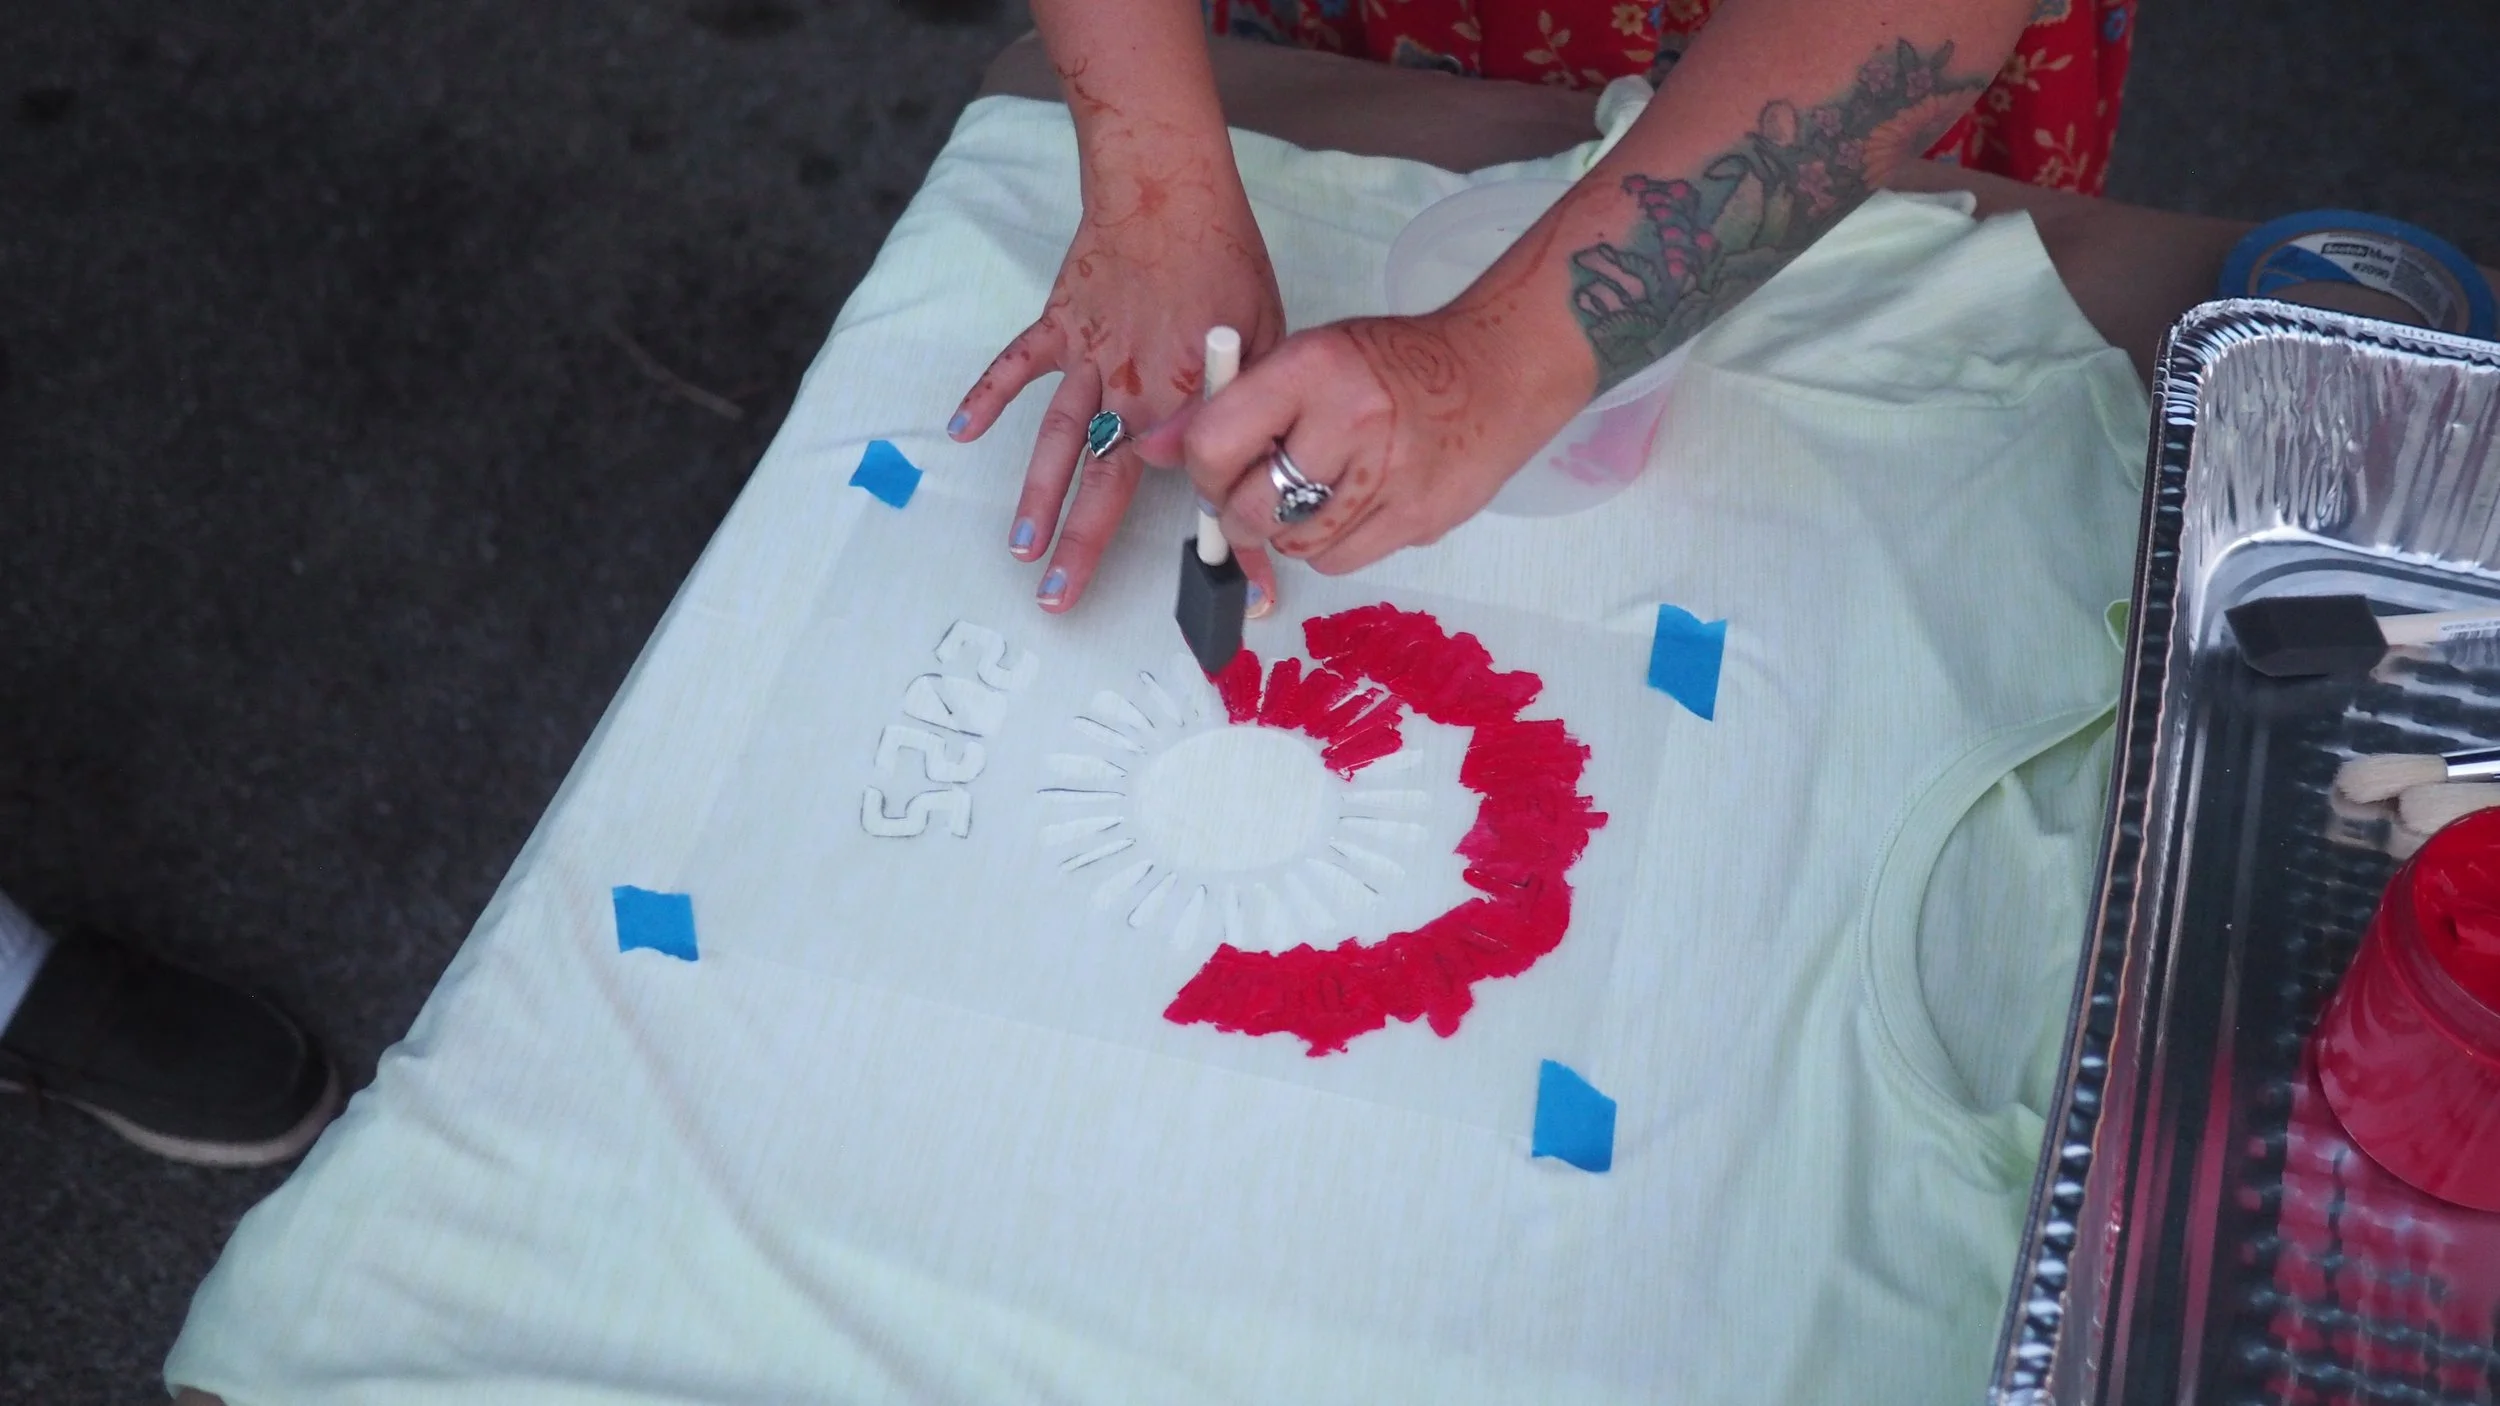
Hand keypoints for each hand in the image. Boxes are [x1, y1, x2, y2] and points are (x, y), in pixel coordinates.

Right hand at [948, 164, 1285, 614]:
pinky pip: (1017, 366)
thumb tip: (1263, 467)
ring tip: (1019, 547)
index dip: (1228, 546)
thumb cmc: (1226, 260)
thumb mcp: (1267, 338)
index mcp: (1182, 402)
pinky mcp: (1058, 325)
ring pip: (1057, 440)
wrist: (1169, 189)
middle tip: (1059, 598)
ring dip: (1036, 494)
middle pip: (1102, 484)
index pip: (1204, 488)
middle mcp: (1129, 391)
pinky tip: (960, 432)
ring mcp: (1087, 360)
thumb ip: (1251, 407)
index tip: (1237, 598)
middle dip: (1081, 546)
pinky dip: (986, 395)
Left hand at [1139, 311, 1584, 574]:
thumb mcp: (1308, 357)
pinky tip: (1355, 506)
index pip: (1216, 442)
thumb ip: (1230, 404)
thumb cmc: (1393, 363)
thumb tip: (1148, 450)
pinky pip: (1340, 562)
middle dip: (1240, 514)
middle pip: (1252, 509)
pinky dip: (1332, 546)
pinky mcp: (1419, 520)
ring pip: (1295, 545)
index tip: (1213, 472)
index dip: (1202, 472)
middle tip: (1257, 494)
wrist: (1499, 370)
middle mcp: (1352, 420)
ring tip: (1316, 492)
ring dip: (1289, 530)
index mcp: (1314, 367)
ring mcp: (1390, 477)